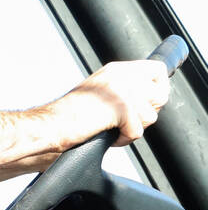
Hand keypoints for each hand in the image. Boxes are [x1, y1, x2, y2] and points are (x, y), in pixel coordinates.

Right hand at [50, 60, 170, 146]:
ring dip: (132, 128)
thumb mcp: (100, 93)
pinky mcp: (121, 107)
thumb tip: (154, 97)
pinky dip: (122, 140)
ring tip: (109, 127)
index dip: (158, 87)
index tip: (148, 101)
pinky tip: (105, 134)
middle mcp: (121, 75)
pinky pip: (137, 132)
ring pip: (151, 116)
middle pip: (161, 92)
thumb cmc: (68, 116)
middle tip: (124, 119)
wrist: (49, 124)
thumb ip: (125, 88)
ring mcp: (122, 90)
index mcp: (116, 69)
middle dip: (148, 111)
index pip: (157, 69)